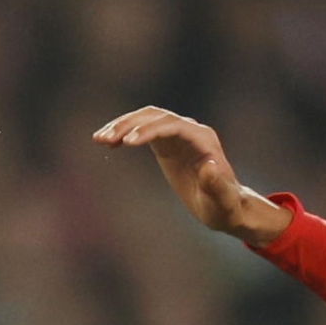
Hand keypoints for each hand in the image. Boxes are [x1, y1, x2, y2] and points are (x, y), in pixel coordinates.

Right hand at [92, 107, 292, 246]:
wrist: (226, 207)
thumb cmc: (226, 207)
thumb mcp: (222, 202)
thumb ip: (217, 186)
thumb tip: (209, 166)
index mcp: (204, 140)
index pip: (173, 126)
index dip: (150, 130)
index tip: (128, 142)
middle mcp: (191, 131)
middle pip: (156, 117)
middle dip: (129, 125)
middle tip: (106, 139)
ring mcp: (177, 135)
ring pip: (146, 119)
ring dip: (122, 126)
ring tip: (99, 139)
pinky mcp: (167, 144)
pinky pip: (142, 130)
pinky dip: (124, 134)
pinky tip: (107, 142)